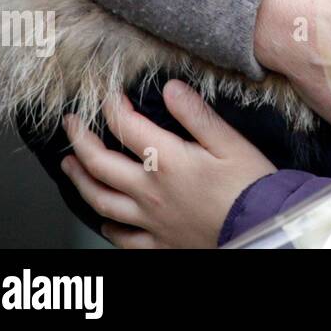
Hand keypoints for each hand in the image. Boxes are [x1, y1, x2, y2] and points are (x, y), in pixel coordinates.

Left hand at [60, 80, 275, 248]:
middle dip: (80, 140)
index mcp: (167, 161)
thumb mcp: (230, 142)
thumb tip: (170, 87)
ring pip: (100, 200)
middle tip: (70, 124)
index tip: (107, 95)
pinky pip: (121, 237)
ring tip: (69, 166)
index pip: (127, 127)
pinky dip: (106, 225)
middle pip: (100, 164)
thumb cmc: (250, 185)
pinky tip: (103, 217)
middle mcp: (150, 191)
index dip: (111, 107)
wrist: (261, 228)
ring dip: (79, 180)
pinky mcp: (158, 242)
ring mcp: (150, 220)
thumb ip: (197, 115)